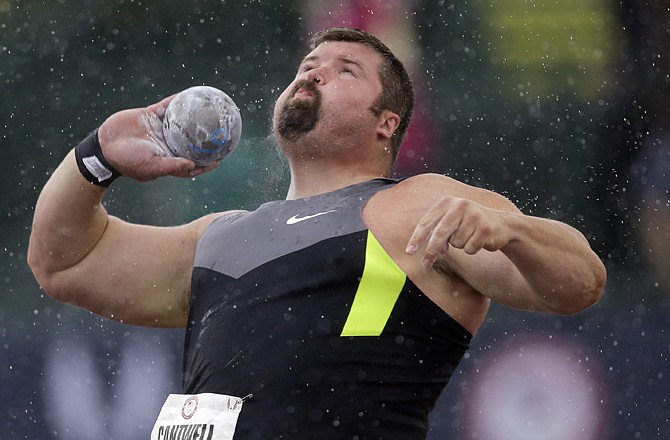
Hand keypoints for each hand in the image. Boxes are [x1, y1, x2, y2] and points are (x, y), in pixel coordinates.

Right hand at [97, 95, 218, 181]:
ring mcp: (160, 129)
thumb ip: (172, 166)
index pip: (193, 163)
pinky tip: (188, 94)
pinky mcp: (151, 116)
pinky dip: (177, 101)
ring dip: (194, 116)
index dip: (207, 162)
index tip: (221, 159)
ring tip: (209, 108)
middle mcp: (167, 144)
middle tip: (221, 132)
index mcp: (169, 158)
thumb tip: (193, 166)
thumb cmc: (127, 161)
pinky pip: (167, 107)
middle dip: (205, 138)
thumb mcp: (151, 166)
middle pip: (191, 141)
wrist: (105, 144)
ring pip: (181, 122)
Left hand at [405, 196, 512, 267]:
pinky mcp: (485, 228)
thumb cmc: (469, 224)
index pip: (427, 221)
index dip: (417, 238)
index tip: (409, 252)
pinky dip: (472, 249)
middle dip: (430, 251)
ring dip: (460, 246)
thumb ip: (437, 231)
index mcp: (447, 202)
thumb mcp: (451, 221)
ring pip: (456, 243)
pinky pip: (469, 249)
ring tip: (469, 238)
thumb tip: (430, 252)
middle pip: (439, 233)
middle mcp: (460, 205)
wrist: (501, 225)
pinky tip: (479, 241)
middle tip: (425, 265)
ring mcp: (474, 216)